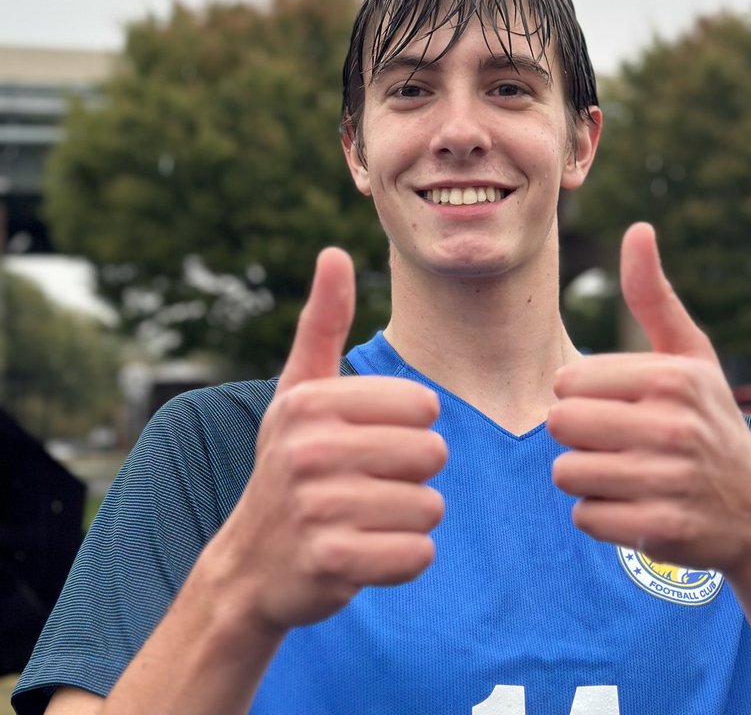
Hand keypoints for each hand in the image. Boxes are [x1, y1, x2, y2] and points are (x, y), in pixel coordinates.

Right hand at [209, 248, 446, 634]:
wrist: (250, 565)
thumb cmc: (291, 464)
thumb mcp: (299, 391)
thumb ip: (323, 322)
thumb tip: (334, 252)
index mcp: (310, 401)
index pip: (423, 406)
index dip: (410, 427)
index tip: (369, 441)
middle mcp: (309, 450)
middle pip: (432, 454)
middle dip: (414, 475)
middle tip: (370, 484)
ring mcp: (316, 509)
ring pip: (429, 506)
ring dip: (410, 518)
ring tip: (366, 518)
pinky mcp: (330, 563)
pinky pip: (417, 555)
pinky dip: (404, 558)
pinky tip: (367, 552)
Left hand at [548, 223, 750, 574]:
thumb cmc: (709, 420)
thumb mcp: (690, 356)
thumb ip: (653, 295)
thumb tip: (637, 228)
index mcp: (671, 376)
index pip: (567, 382)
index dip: (584, 397)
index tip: (620, 407)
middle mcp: (673, 425)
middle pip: (560, 425)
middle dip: (578, 437)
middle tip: (618, 443)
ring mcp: (670, 480)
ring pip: (566, 472)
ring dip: (586, 477)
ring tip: (627, 473)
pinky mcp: (662, 529)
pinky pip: (584, 516)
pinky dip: (601, 516)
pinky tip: (636, 507)